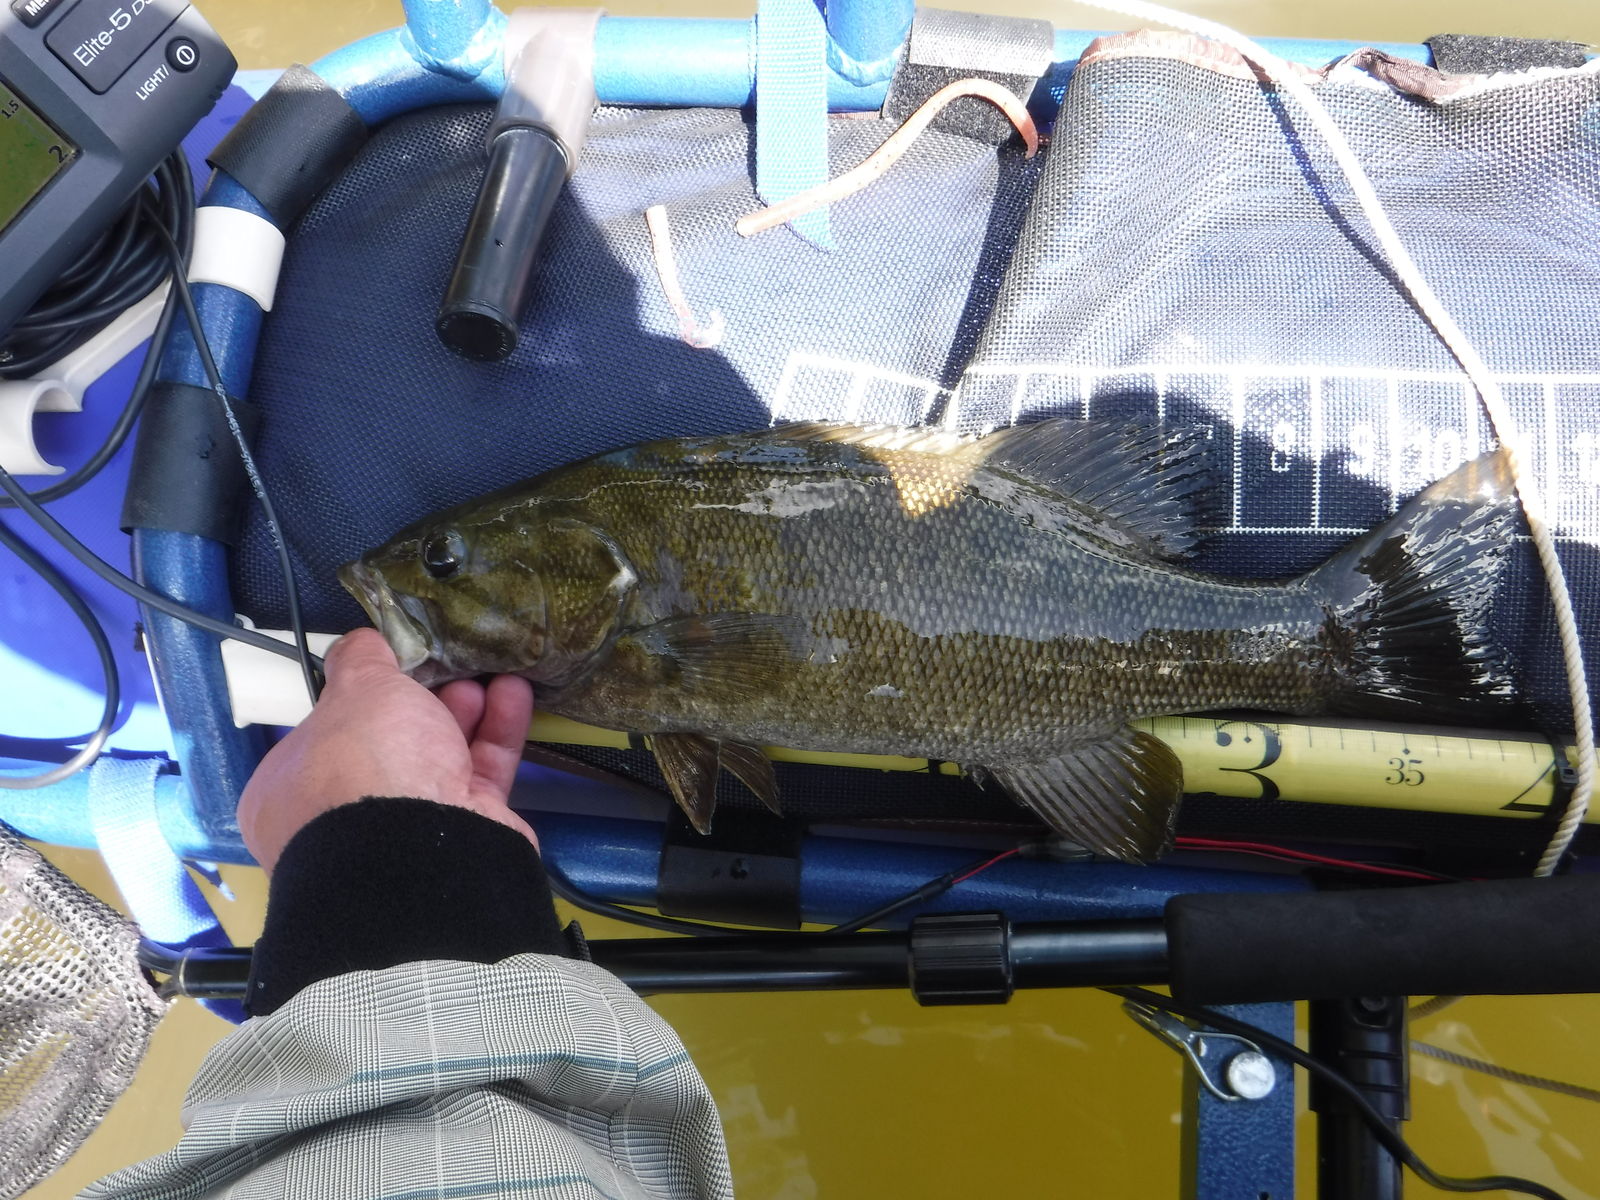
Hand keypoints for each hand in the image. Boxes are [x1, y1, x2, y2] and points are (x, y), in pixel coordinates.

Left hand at [239, 627, 537, 872]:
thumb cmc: (365, 765)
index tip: (389, 665)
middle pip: (388, 743)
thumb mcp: (357, 689)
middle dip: (421, 699)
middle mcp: (341, 816)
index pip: (321, 733)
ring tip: (489, 671)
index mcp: (289, 789)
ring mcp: (403, 831)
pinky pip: (479, 776)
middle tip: (446, 664)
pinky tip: (515, 693)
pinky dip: (497, 733)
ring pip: (438, 758)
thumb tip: (360, 642)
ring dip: (465, 711)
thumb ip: (359, 660)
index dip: (357, 695)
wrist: (420, 855)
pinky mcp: (461, 836)